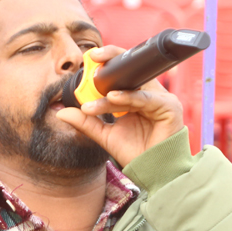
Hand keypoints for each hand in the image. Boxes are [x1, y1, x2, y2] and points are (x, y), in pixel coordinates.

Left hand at [54, 45, 185, 166]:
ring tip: (92, 102)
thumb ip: (86, 122)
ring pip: (133, 87)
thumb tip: (61, 112)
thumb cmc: (135, 152)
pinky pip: (146, 98)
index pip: (123, 73)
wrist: (154, 172)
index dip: (107, 64)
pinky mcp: (170, 107)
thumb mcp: (105, 134)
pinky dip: (128, 97)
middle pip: (131, 71)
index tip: (88, 58)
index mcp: (137, 96)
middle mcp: (150, 94)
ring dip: (111, 93)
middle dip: (111, 62)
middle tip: (92, 58)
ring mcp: (161, 99)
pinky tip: (113, 98)